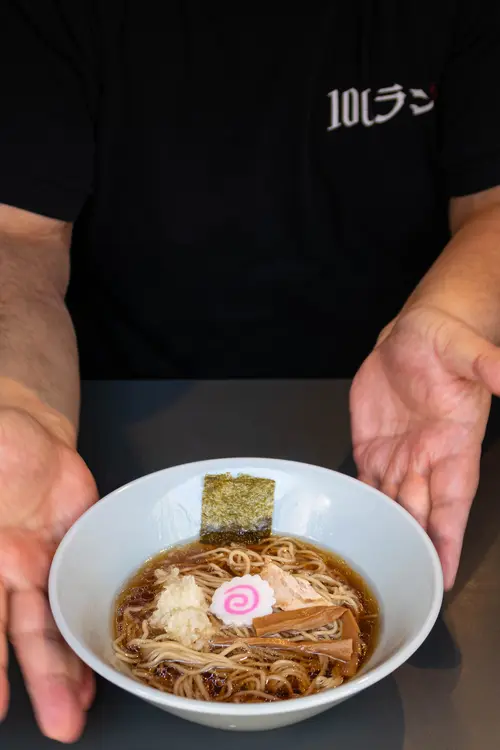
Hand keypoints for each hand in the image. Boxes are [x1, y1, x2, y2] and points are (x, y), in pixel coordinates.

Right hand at [0, 407, 97, 741]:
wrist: (28, 436)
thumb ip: (0, 531)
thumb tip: (2, 560)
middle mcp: (6, 574)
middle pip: (21, 633)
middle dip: (39, 679)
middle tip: (54, 725)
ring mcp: (41, 568)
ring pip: (52, 626)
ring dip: (64, 672)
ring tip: (75, 715)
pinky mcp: (76, 555)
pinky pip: (82, 596)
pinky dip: (87, 633)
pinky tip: (96, 668)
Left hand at [351, 305, 499, 589]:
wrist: (412, 333)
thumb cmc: (446, 341)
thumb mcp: (467, 350)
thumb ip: (488, 365)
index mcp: (453, 446)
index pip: (452, 506)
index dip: (447, 541)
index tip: (444, 576)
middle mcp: (424, 460)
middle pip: (417, 514)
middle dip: (410, 547)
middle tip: (399, 580)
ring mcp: (396, 456)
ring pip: (389, 505)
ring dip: (383, 534)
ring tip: (374, 566)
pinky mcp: (371, 446)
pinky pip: (364, 482)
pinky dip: (359, 506)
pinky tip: (353, 527)